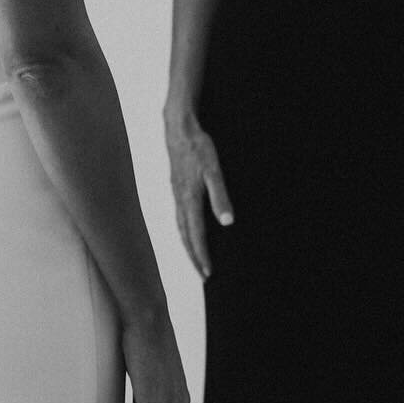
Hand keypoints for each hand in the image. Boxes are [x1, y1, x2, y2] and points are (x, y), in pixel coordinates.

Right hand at [165, 110, 232, 279]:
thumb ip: (220, 195)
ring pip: (180, 227)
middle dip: (194, 257)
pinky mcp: (176, 187)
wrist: (177, 127)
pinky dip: (184, 231)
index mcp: (189, 199)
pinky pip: (179, 217)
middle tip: (203, 275)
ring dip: (188, 245)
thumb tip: (227, 221)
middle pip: (185, 236)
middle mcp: (180, 200)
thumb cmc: (198, 146)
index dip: (202, 255)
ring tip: (196, 259)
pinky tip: (189, 230)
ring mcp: (176, 194)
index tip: (208, 273)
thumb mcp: (213, 169)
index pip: (196, 235)